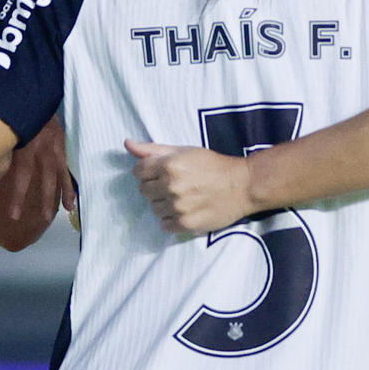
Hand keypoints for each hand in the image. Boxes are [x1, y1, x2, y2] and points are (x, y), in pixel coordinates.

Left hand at [0, 117, 70, 224]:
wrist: (39, 94)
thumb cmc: (19, 113)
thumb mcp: (8, 130)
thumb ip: (1, 153)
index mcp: (28, 147)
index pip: (22, 177)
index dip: (18, 196)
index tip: (13, 215)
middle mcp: (44, 150)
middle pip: (44, 180)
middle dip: (41, 201)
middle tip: (37, 220)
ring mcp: (57, 149)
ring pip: (58, 176)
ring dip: (58, 196)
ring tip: (58, 214)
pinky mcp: (64, 147)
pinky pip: (68, 169)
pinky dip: (70, 186)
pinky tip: (72, 202)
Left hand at [126, 139, 251, 234]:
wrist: (242, 185)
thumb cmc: (212, 165)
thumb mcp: (183, 150)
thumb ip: (152, 149)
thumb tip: (127, 144)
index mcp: (168, 165)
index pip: (138, 171)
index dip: (148, 171)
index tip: (161, 172)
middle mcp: (171, 187)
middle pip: (144, 191)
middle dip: (154, 187)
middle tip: (173, 185)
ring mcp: (178, 207)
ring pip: (154, 208)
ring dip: (163, 204)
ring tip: (182, 197)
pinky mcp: (186, 224)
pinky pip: (164, 225)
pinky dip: (171, 219)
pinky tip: (184, 211)